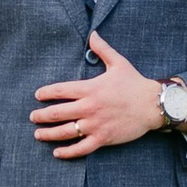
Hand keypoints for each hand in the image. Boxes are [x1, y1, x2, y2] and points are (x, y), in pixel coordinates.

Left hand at [32, 30, 165, 158]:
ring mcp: (95, 124)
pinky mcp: (103, 138)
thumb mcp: (118, 63)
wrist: (153, 105)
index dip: (46, 93)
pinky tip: (57, 152)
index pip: (61, 91)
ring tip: (38, 134)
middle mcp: (89, 107)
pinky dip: (67, 152)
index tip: (38, 95)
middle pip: (57, 113)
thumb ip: (102, 49)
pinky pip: (81, 148)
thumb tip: (93, 34)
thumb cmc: (135, 83)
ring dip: (48, 134)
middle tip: (33, 116)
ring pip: (65, 132)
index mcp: (90, 88)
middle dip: (41, 115)